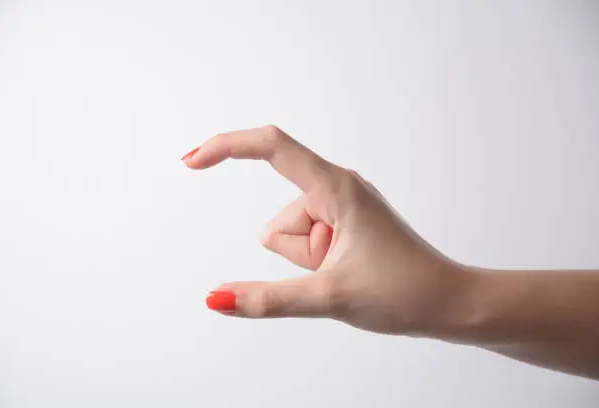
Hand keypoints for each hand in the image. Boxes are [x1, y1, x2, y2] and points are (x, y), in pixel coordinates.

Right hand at [182, 125, 473, 336]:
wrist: (449, 302)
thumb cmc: (404, 291)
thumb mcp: (329, 296)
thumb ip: (268, 299)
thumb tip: (215, 297)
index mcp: (336, 187)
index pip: (272, 147)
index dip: (226, 146)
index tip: (191, 162)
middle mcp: (336, 187)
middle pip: (278, 220)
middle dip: (296, 254)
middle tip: (339, 269)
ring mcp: (340, 205)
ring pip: (289, 235)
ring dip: (307, 261)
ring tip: (348, 272)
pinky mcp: (343, 221)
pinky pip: (306, 240)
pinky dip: (315, 261)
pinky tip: (349, 271)